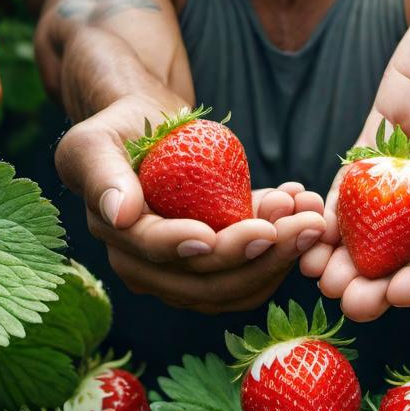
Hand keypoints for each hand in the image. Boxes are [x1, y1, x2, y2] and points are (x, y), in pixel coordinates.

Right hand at [55, 98, 326, 313]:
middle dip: (260, 257)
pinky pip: (254, 268)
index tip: (240, 232)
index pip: (157, 251)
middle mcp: (148, 267)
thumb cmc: (121, 126)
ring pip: (237, 284)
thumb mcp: (95, 141)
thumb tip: (121, 214)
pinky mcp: (218, 261)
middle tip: (305, 225)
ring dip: (281, 257)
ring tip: (313, 218)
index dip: (197, 246)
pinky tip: (306, 210)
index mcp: (118, 238)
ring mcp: (185, 270)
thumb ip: (102, 175)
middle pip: (206, 281)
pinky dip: (285, 248)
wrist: (150, 128)